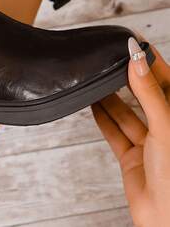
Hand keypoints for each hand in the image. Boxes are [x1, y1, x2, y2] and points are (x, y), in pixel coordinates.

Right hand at [92, 38, 169, 226]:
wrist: (165, 221)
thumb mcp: (165, 127)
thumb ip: (149, 92)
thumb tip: (137, 60)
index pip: (167, 81)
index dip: (151, 63)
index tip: (135, 44)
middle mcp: (167, 128)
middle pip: (145, 95)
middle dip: (128, 79)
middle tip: (111, 59)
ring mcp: (150, 143)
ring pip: (127, 113)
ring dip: (110, 98)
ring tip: (95, 79)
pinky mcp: (132, 157)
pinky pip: (115, 132)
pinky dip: (102, 118)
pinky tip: (92, 104)